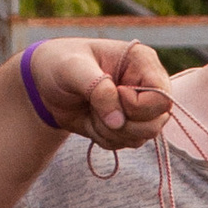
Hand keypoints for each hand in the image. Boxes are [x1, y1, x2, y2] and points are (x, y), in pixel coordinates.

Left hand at [21, 39, 174, 149]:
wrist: (45, 83)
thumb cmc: (59, 64)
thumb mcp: (73, 69)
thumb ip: (97, 89)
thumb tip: (117, 121)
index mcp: (142, 63)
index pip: (162, 98)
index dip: (137, 106)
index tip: (113, 94)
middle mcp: (147, 85)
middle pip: (156, 122)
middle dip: (122, 124)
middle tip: (96, 109)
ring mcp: (140, 107)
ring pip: (143, 137)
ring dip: (111, 133)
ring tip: (91, 112)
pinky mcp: (130, 123)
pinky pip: (128, 144)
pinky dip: (106, 139)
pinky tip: (92, 121)